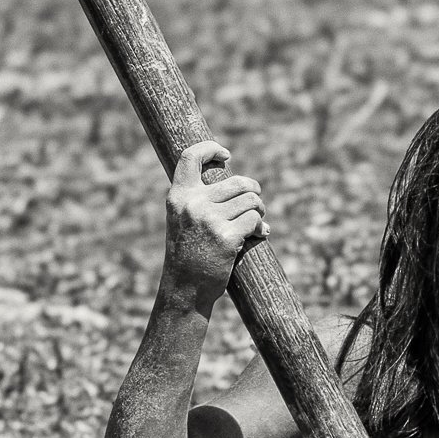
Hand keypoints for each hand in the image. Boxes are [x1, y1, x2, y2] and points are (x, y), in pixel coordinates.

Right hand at [161, 141, 268, 309]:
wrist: (185, 289)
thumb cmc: (188, 255)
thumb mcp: (183, 221)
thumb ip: (201, 200)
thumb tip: (242, 185)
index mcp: (178, 197)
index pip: (190, 157)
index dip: (210, 148)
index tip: (226, 155)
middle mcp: (192, 204)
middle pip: (237, 181)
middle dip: (254, 191)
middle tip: (256, 204)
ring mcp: (209, 220)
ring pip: (251, 200)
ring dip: (260, 210)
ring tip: (257, 222)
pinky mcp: (226, 237)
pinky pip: (255, 219)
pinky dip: (260, 226)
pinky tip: (259, 235)